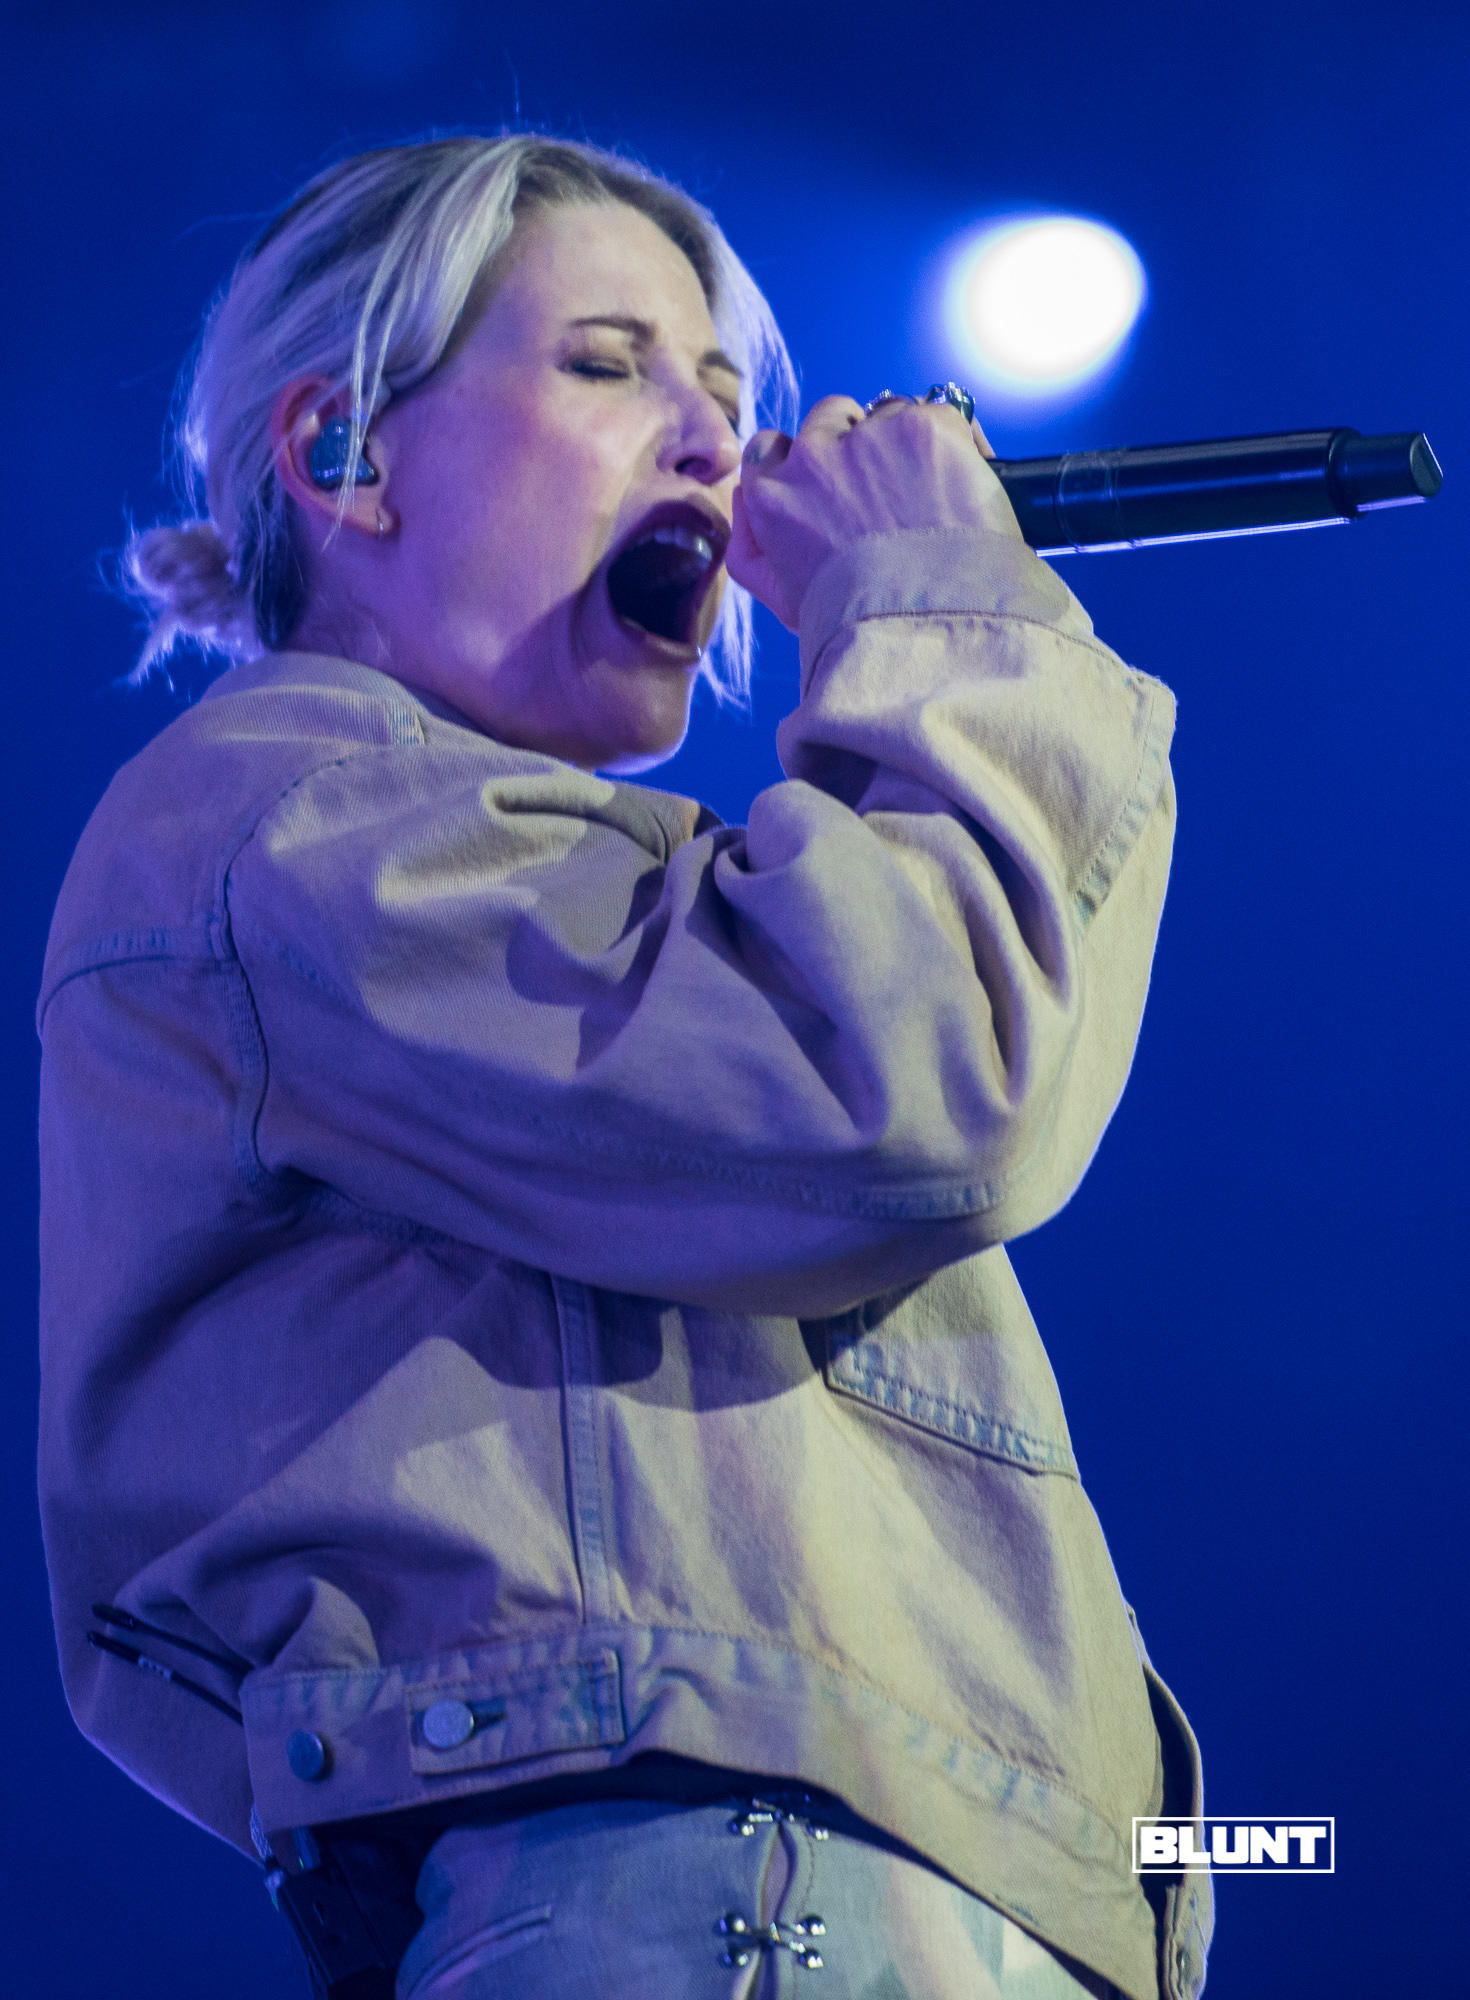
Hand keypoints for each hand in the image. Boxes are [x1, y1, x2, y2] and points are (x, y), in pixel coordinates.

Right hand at [726, 394, 1016, 631]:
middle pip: (830, 418)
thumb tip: (742, 495)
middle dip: (856, 445)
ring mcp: (869, 437)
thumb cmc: (857, 625)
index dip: (806, 463)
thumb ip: (748, 548)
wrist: (925, 625)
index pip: (771, 448)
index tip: (833, 486)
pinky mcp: (924, 428)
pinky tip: (960, 489)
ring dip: (903, 442)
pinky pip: (940, 414)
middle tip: (889, 495)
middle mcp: (813, 455)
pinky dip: (953, 446)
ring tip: (929, 497)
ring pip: (886, 413)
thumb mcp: (784, 600)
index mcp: (771, 495)